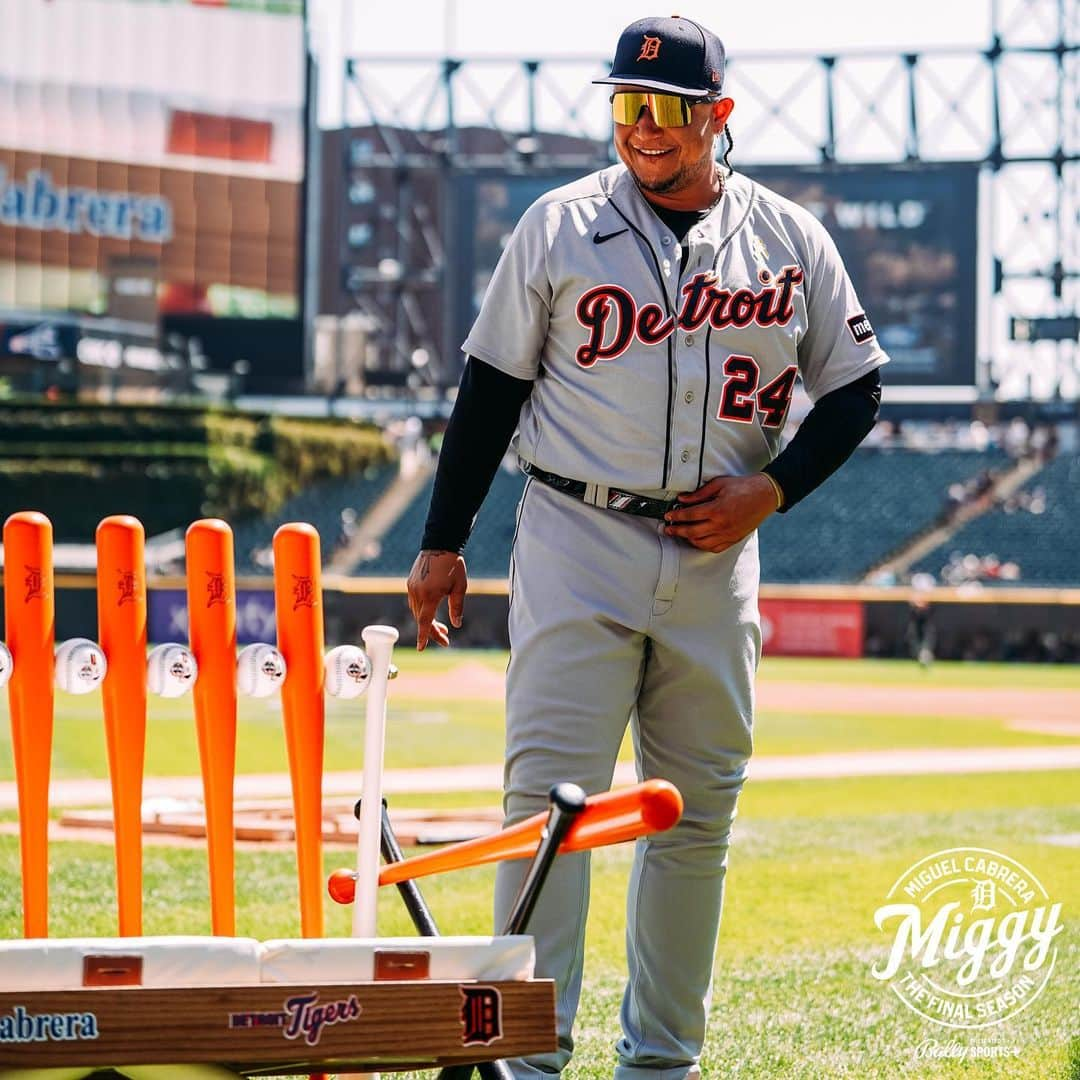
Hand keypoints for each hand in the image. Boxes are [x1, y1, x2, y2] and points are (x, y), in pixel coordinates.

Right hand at [406, 550, 467, 649]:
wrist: (440, 544)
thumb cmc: (453, 565)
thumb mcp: (459, 587)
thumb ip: (456, 607)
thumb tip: (456, 625)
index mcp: (430, 595)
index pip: (424, 621)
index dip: (424, 636)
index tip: (421, 648)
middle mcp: (417, 593)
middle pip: (421, 619)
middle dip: (432, 631)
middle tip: (445, 640)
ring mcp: (412, 587)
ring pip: (417, 611)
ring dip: (427, 621)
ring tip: (442, 629)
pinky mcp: (410, 583)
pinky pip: (415, 602)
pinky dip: (422, 611)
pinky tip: (432, 613)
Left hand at [664, 474, 779, 552]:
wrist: (766, 495)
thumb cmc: (743, 486)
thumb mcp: (719, 484)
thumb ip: (699, 493)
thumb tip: (682, 499)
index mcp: (717, 509)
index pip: (690, 515)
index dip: (676, 516)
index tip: (668, 516)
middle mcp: (722, 524)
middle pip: (692, 532)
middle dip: (677, 531)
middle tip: (667, 529)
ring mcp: (728, 534)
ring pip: (702, 543)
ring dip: (688, 539)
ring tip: (680, 534)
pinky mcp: (734, 539)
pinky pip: (715, 548)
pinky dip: (703, 546)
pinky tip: (697, 540)